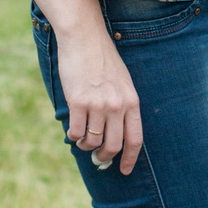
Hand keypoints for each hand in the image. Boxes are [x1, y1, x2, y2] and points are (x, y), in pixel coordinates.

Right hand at [59, 30, 142, 175]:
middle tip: (96, 157)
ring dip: (85, 145)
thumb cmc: (102, 58)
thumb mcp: (121, 81)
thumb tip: (114, 135)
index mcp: (131, 100)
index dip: (130, 159)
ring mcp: (97, 105)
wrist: (84, 37)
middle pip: (112, 146)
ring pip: (92, 142)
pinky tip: (72, 129)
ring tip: (82, 138)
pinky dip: (73, 136)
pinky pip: (75, 133)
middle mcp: (116, 105)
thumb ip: (121, 106)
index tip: (123, 170)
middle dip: (103, 156)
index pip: (135, 139)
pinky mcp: (78, 102)